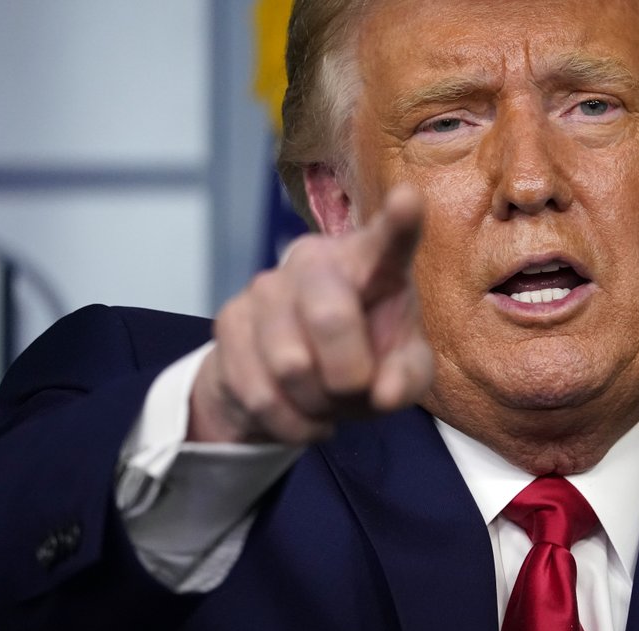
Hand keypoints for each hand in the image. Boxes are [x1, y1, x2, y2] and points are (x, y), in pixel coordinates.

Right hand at [188, 186, 432, 443]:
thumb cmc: (364, 361)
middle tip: (354, 390)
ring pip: (290, 365)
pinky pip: (259, 392)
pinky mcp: (229, 319)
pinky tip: (300, 413)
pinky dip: (289, 421)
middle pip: (329, 317)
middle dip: (348, 376)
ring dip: (316, 404)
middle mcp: (316, 260)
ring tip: (325, 400)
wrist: (291, 383)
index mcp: (372, 263)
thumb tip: (385, 393)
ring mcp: (267, 286)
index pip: (389, 240)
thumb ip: (407, 379)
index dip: (399, 222)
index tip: (409, 200)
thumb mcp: (401, 375)